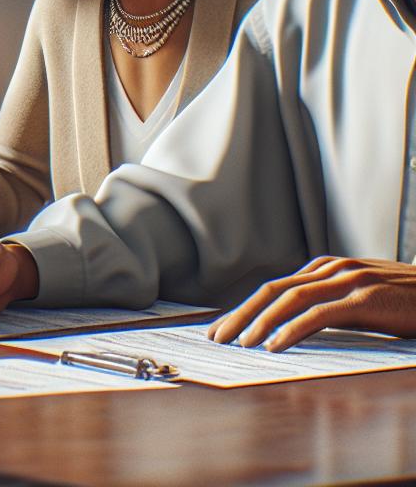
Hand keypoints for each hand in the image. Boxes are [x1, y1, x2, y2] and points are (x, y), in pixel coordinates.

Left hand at [207, 256, 415, 351]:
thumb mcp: (357, 300)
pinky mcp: (363, 299)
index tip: (222, 328)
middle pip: (272, 291)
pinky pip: (318, 314)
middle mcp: (329, 269)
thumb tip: (290, 326)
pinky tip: (275, 345)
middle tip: (216, 337)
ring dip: (259, 323)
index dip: (244, 309)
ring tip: (241, 344)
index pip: (273, 289)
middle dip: (240, 315)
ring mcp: (346, 281)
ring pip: (289, 300)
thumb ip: (327, 305)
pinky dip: (292, 329)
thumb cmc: (402, 302)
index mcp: (323, 269)